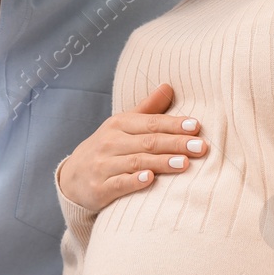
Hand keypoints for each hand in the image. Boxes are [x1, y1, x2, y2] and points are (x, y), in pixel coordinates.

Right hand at [56, 84, 207, 213]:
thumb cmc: (107, 148)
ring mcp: (104, 165)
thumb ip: (148, 109)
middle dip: (176, 143)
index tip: (196, 126)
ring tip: (185, 163)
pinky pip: (119, 183)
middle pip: (148, 142)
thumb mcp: (123, 125)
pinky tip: (150, 179)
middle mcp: (111, 142)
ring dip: (162, 162)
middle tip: (201, 147)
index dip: (174, 124)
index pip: (151, 123)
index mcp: (119, 124)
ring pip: (137, 162)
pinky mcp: (99, 188)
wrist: (72, 177)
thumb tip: (169, 86)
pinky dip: (134, 181)